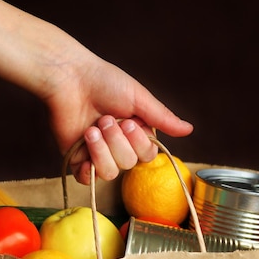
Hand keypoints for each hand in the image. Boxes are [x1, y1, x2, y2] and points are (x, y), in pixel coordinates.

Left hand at [44, 51, 193, 183]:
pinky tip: (85, 147)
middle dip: (117, 141)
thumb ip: (162, 118)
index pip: (147, 154)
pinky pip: (88, 179)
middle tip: (106, 119)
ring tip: (92, 128)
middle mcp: (118, 145)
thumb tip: (189, 129)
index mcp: (135, 132)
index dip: (139, 142)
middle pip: (129, 163)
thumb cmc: (104, 81)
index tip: (128, 121)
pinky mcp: (77, 160)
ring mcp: (97, 154)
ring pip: (110, 173)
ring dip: (102, 149)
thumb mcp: (139, 98)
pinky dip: (88, 167)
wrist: (69, 79)